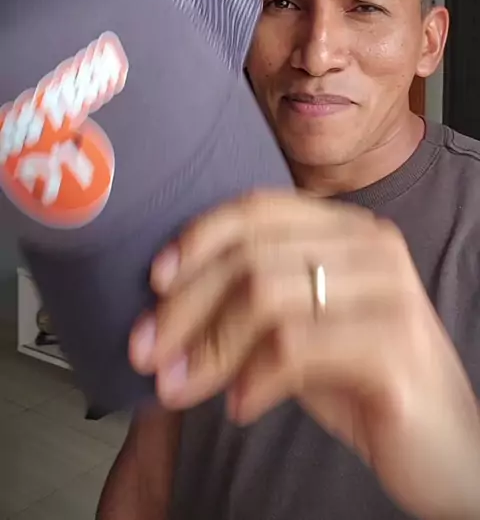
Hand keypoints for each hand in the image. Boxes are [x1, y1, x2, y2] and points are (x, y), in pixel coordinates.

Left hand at [130, 191, 479, 519]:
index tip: (154, 281)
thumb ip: (252, 304)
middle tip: (146, 350)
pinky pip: (295, 347)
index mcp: (349, 229)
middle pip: (252, 254)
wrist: (448, 445)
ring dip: (207, 346)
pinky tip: (239, 406)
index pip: (259, 208)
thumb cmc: (366, 383)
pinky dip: (251, 378)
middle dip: (185, 305)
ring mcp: (388, 291)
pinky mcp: (394, 344)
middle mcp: (372, 245)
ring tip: (178, 386)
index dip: (198, 238)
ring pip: (266, 295)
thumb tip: (166, 306)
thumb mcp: (302, 330)